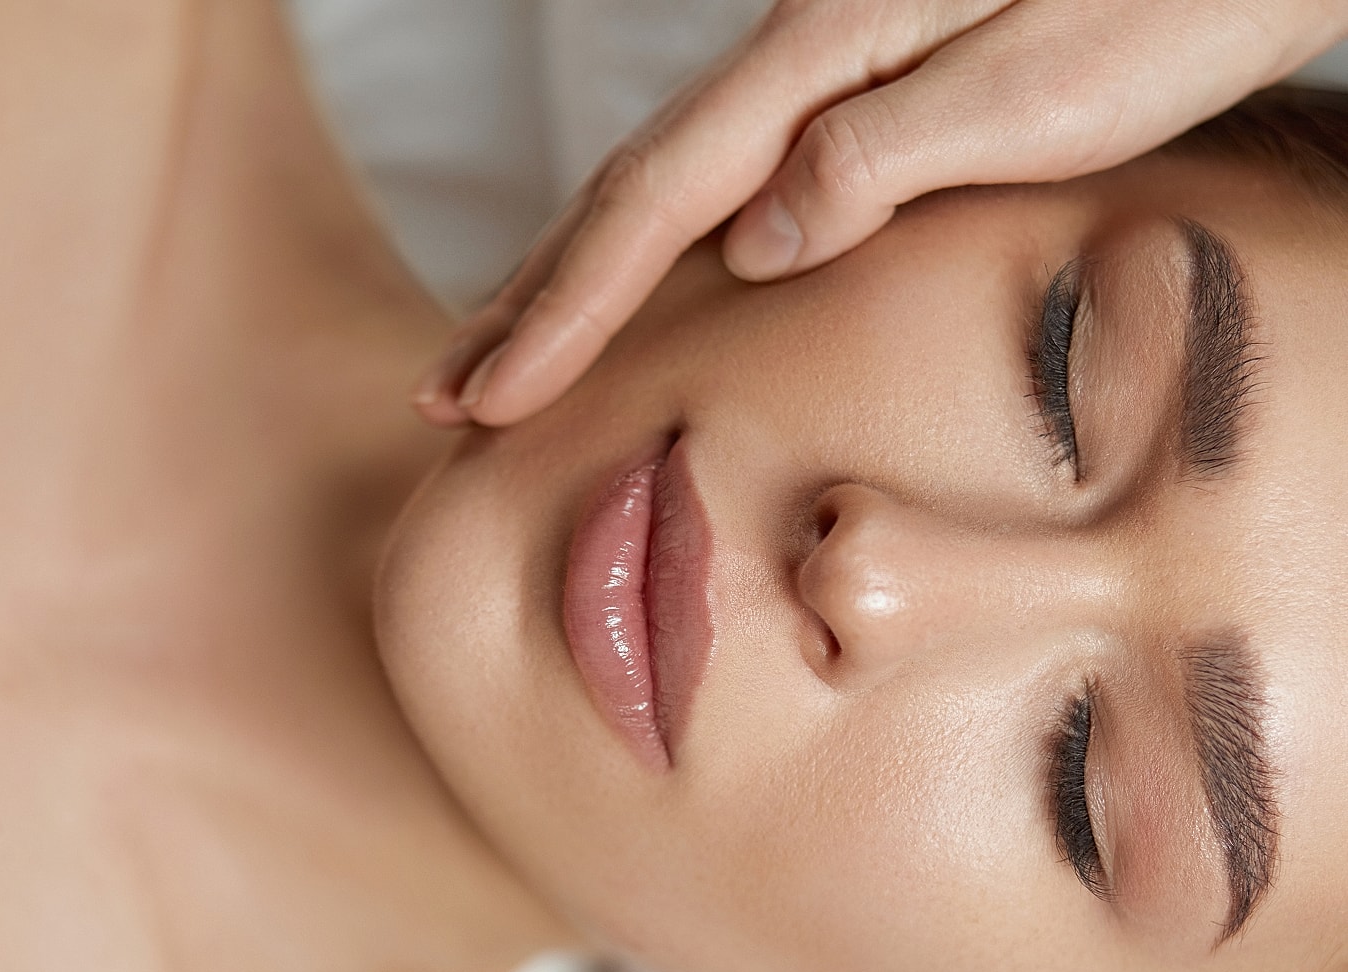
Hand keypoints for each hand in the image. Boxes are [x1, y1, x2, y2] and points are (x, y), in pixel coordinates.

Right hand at [414, 0, 1347, 427]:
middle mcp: (798, 57)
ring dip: (571, 281)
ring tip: (505, 355)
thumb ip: (882, 158)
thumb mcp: (1042, 91)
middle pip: (626, 195)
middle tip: (449, 390)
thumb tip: (758, 242)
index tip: (489, 395)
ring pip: (661, 191)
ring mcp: (817, 72)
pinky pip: (715, 187)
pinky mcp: (849, 94)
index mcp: (822, 59)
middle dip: (531, 304)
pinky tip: (626, 290)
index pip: (654, 205)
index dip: (562, 312)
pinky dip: (649, 255)